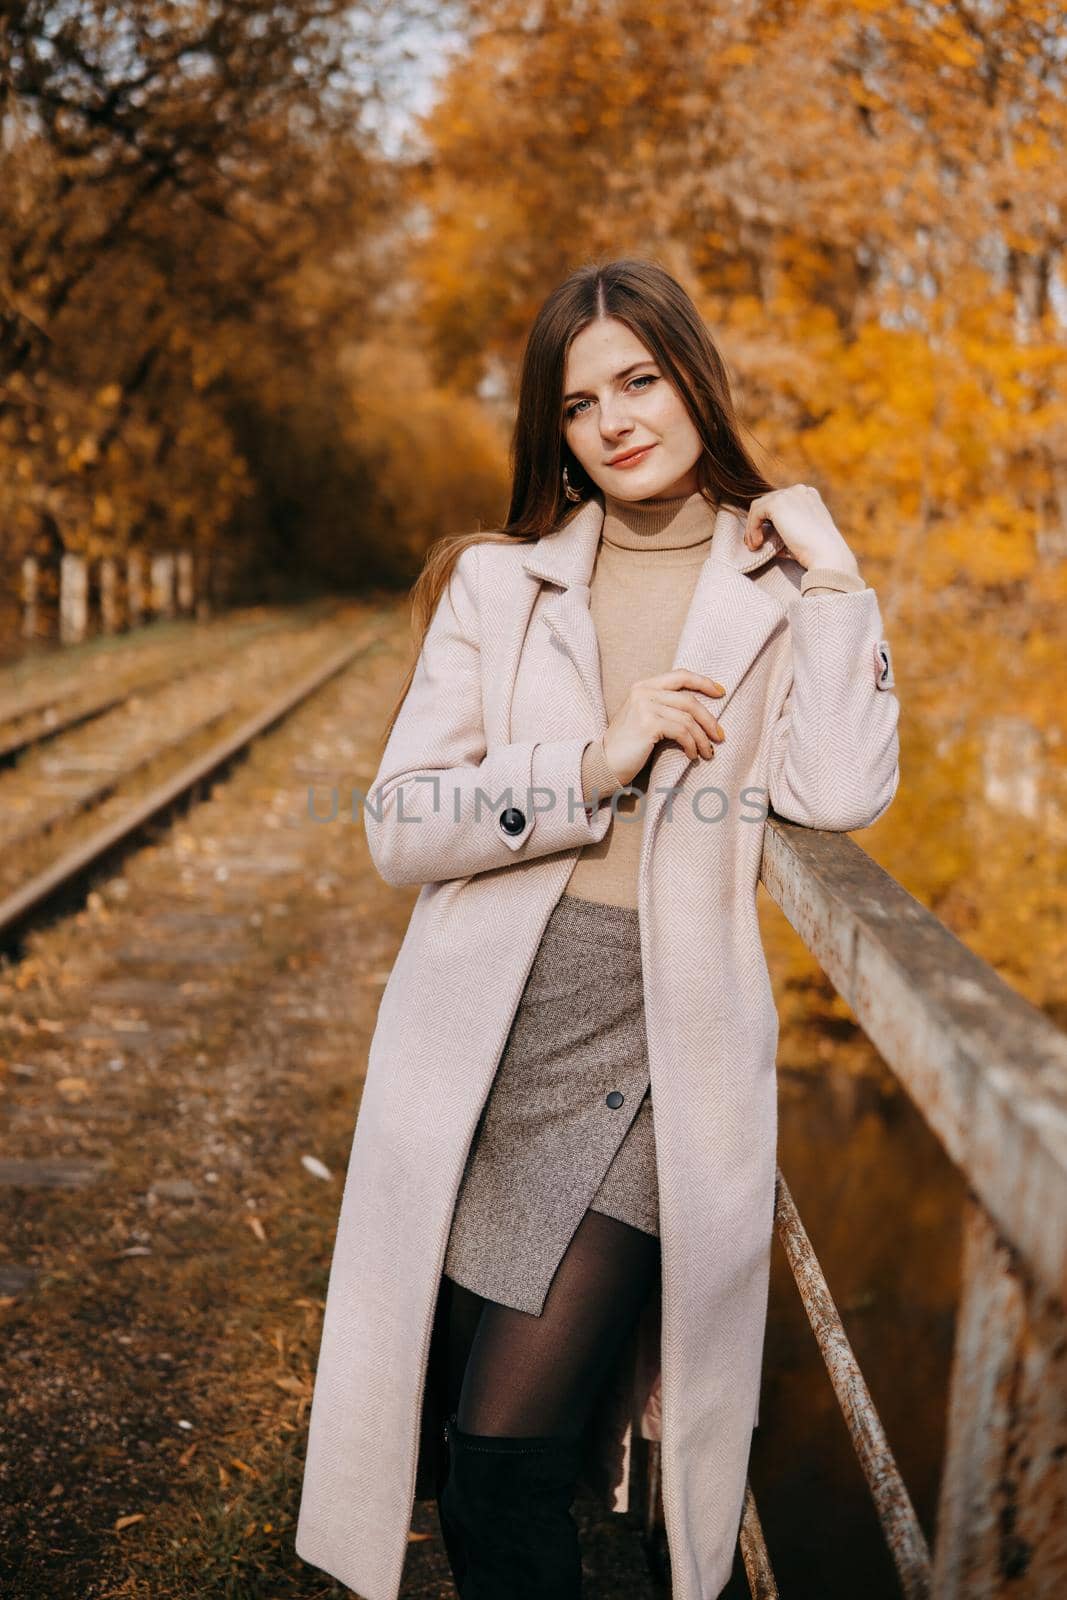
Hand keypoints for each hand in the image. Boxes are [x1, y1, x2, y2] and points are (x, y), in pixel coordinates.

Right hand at [602, 670, 725, 785]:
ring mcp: (645, 706)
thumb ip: (663, 706)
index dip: (704, 682)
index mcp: (643, 686)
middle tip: (720, 735)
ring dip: (702, 738)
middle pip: (689, 700)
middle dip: (709, 719)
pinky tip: (692, 756)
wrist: (604, 763)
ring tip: (707, 752)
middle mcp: (643, 692)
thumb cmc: (627, 745)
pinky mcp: (648, 724)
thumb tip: (699, 711)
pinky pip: (682, 732)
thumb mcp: (644, 717)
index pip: (680, 676)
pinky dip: (692, 745)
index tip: (721, 692)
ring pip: (688, 719)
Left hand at [744, 484, 860, 574]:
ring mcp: (789, 494)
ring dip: (753, 527)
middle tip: (754, 544)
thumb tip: (762, 536)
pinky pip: (756, 513)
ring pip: (759, 507)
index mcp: (809, 496)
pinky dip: (752, 528)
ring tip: (754, 546)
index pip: (782, 503)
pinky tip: (757, 544)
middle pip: (768, 502)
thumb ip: (785, 530)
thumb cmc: (816, 553)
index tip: (763, 539)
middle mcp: (800, 491)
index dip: (769, 520)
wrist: (827, 555)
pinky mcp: (777, 503)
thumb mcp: (801, 537)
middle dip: (758, 523)